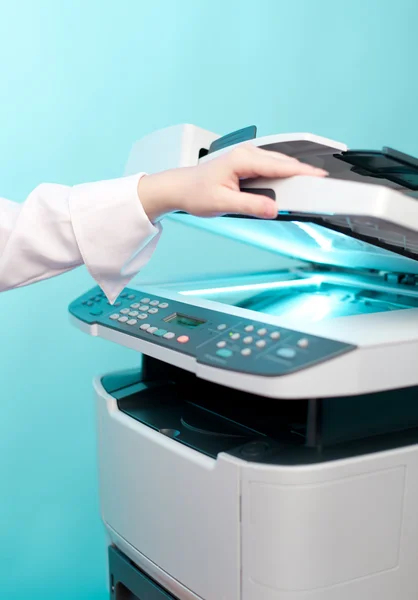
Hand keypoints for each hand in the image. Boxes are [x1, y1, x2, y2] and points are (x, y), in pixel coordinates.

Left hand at [138, 143, 327, 221]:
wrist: (179, 188)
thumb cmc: (195, 192)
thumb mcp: (223, 203)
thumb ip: (250, 205)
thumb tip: (273, 208)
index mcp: (243, 159)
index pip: (281, 166)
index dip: (304, 172)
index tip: (321, 178)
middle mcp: (247, 155)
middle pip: (284, 164)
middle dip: (304, 174)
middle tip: (322, 187)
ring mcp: (248, 159)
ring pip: (279, 166)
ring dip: (293, 177)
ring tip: (309, 189)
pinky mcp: (247, 166)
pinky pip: (271, 171)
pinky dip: (282, 179)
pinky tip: (288, 188)